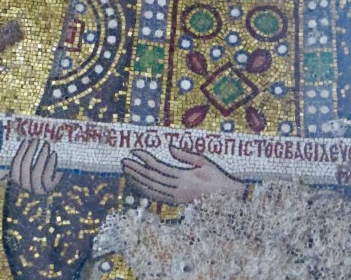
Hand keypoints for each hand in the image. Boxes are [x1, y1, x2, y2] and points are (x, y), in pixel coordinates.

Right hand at [10, 138, 62, 194]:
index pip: (14, 168)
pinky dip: (50, 164)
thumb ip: (26, 152)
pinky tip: (53, 154)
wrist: (59, 170)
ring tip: (46, 145)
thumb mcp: (33, 157)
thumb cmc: (44, 161)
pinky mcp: (49, 187)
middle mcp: (26, 186)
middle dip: (30, 152)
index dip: (19, 153)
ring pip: (35, 173)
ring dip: (40, 157)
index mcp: (18, 179)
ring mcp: (37, 188)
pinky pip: (47, 177)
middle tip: (37, 140)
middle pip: (24, 169)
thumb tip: (24, 139)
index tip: (26, 140)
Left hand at [123, 145, 244, 205]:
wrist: (227, 198)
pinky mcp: (176, 203)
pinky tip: (137, 185)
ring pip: (151, 190)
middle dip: (136, 170)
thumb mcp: (204, 163)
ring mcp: (176, 198)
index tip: (135, 151)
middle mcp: (178, 190)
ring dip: (137, 180)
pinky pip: (156, 197)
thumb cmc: (217, 177)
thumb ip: (186, 155)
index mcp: (184, 178)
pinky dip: (144, 191)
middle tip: (124, 162)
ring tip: (126, 171)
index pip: (159, 168)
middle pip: (151, 179)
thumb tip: (170, 147)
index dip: (145, 159)